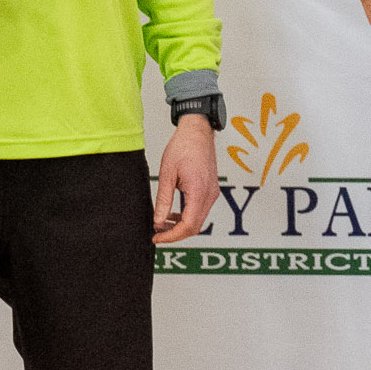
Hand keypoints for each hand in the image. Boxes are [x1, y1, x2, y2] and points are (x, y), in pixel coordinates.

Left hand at [153, 115, 220, 243]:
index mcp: (198, 190)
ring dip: (181, 226)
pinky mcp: (211, 190)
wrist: (197, 132)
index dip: (172, 236)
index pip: (188, 225)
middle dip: (175, 234)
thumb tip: (158, 221)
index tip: (157, 237)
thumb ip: (163, 200)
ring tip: (162, 223)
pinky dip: (187, 217)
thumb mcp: (166, 174)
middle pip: (195, 227)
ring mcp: (213, 193)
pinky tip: (174, 214)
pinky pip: (201, 211)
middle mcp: (209, 194)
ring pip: (199, 221)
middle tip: (157, 233)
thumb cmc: (183, 147)